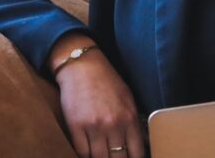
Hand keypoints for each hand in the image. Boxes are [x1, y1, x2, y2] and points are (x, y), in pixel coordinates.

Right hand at [51, 35, 145, 157]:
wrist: (82, 66)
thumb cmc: (106, 82)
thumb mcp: (128, 99)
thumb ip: (133, 123)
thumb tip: (138, 145)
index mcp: (129, 118)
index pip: (136, 152)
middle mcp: (113, 124)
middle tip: (114, 157)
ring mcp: (94, 126)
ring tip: (101, 155)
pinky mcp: (76, 126)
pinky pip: (81, 152)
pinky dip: (85, 155)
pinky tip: (88, 152)